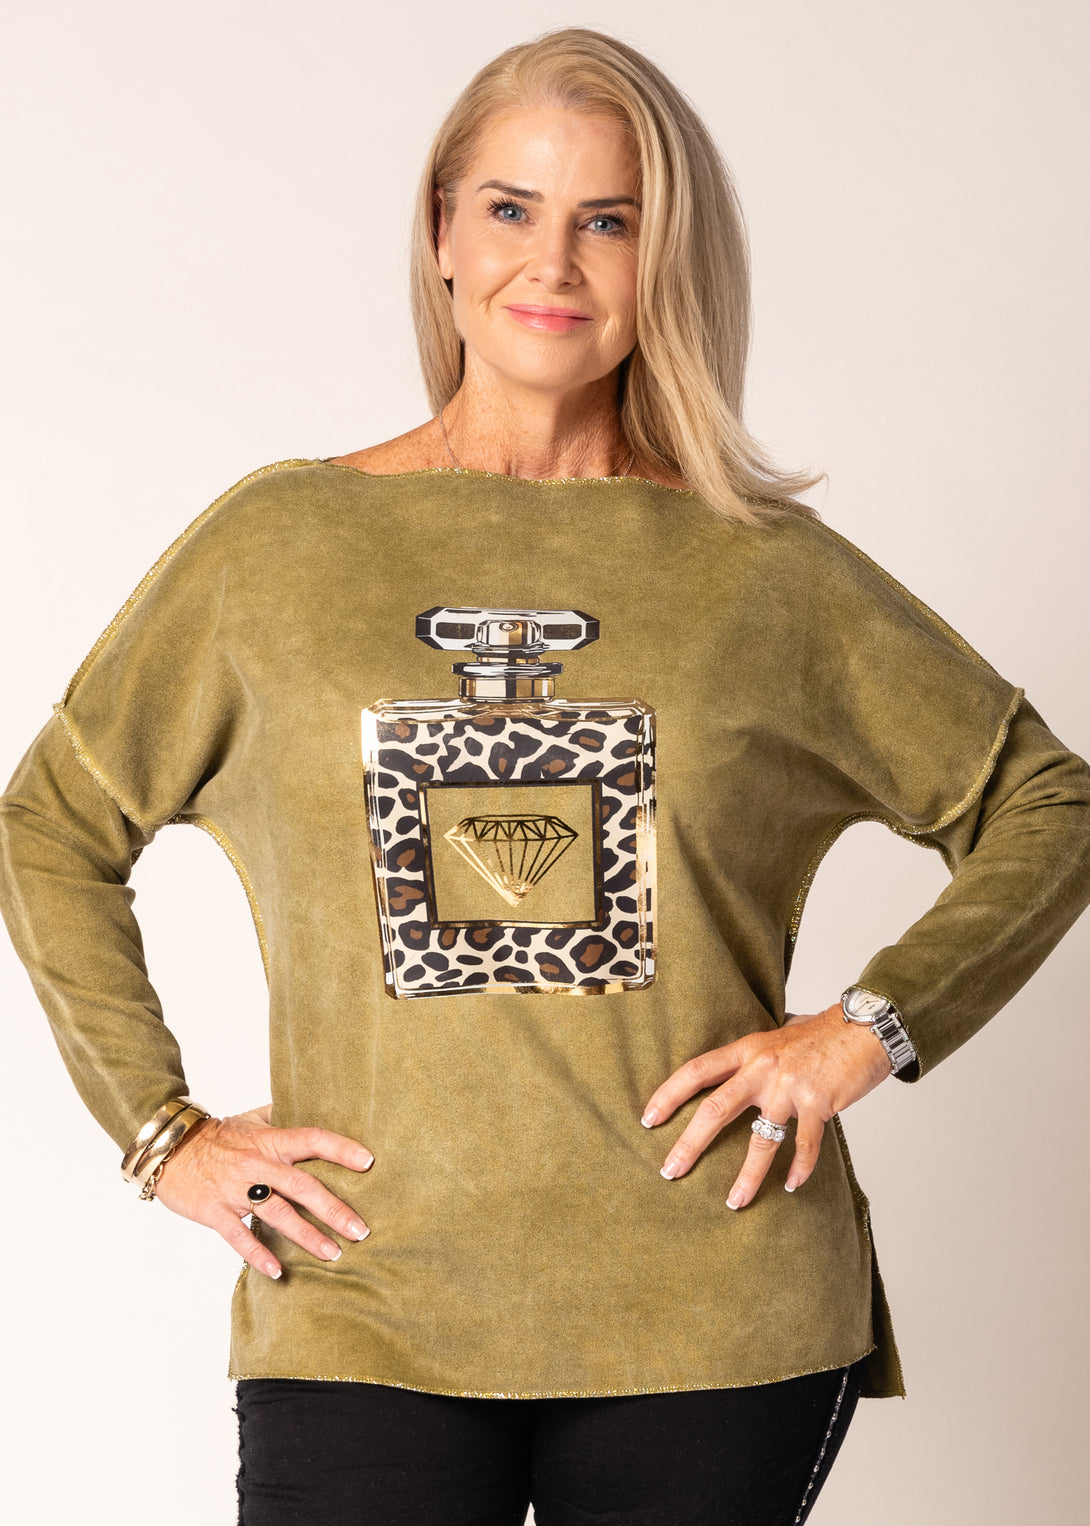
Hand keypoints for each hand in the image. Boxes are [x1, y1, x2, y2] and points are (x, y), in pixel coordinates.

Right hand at [153, 1103, 374, 1278]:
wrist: (169, 1149)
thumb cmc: (218, 1136)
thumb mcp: (252, 1118)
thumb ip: (283, 1116)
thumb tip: (317, 1105)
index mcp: (270, 1140)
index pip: (312, 1140)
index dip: (341, 1149)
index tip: (369, 1163)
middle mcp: (257, 1164)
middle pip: (302, 1186)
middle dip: (334, 1209)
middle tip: (361, 1230)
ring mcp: (236, 1190)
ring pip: (277, 1214)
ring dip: (307, 1236)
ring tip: (333, 1254)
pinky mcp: (215, 1212)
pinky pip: (239, 1237)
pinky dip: (258, 1255)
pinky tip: (278, 1272)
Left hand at [640, 1003, 892, 1208]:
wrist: (867, 1026)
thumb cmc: (824, 1033)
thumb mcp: (779, 1037)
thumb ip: (757, 1057)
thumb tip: (736, 1073)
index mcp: (748, 1049)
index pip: (697, 1071)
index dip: (669, 1094)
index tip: (648, 1119)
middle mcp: (763, 1067)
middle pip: (715, 1108)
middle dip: (690, 1144)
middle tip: (670, 1171)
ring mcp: (790, 1087)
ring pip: (760, 1140)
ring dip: (746, 1176)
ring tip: (734, 1202)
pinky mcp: (819, 1104)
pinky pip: (804, 1146)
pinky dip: (798, 1169)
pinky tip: (791, 1185)